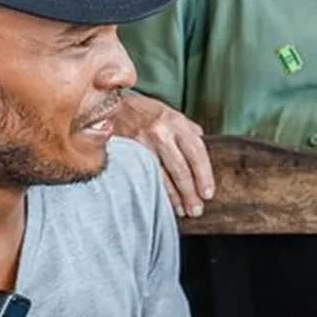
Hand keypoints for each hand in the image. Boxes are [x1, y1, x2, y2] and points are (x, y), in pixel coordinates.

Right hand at [115, 92, 212, 218]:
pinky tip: (162, 202)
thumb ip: (187, 129)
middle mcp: (160, 132)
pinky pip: (146, 177)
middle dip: (190, 193)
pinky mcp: (128, 153)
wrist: (109, 106)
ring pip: (163, 177)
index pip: (196, 153)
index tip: (207, 193)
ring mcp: (142, 143)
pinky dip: (156, 192)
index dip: (204, 176)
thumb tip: (202, 142)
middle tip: (196, 209)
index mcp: (176, 122)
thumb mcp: (169, 113)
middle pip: (181, 169)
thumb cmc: (142, 111)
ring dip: (174, 198)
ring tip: (183, 210)